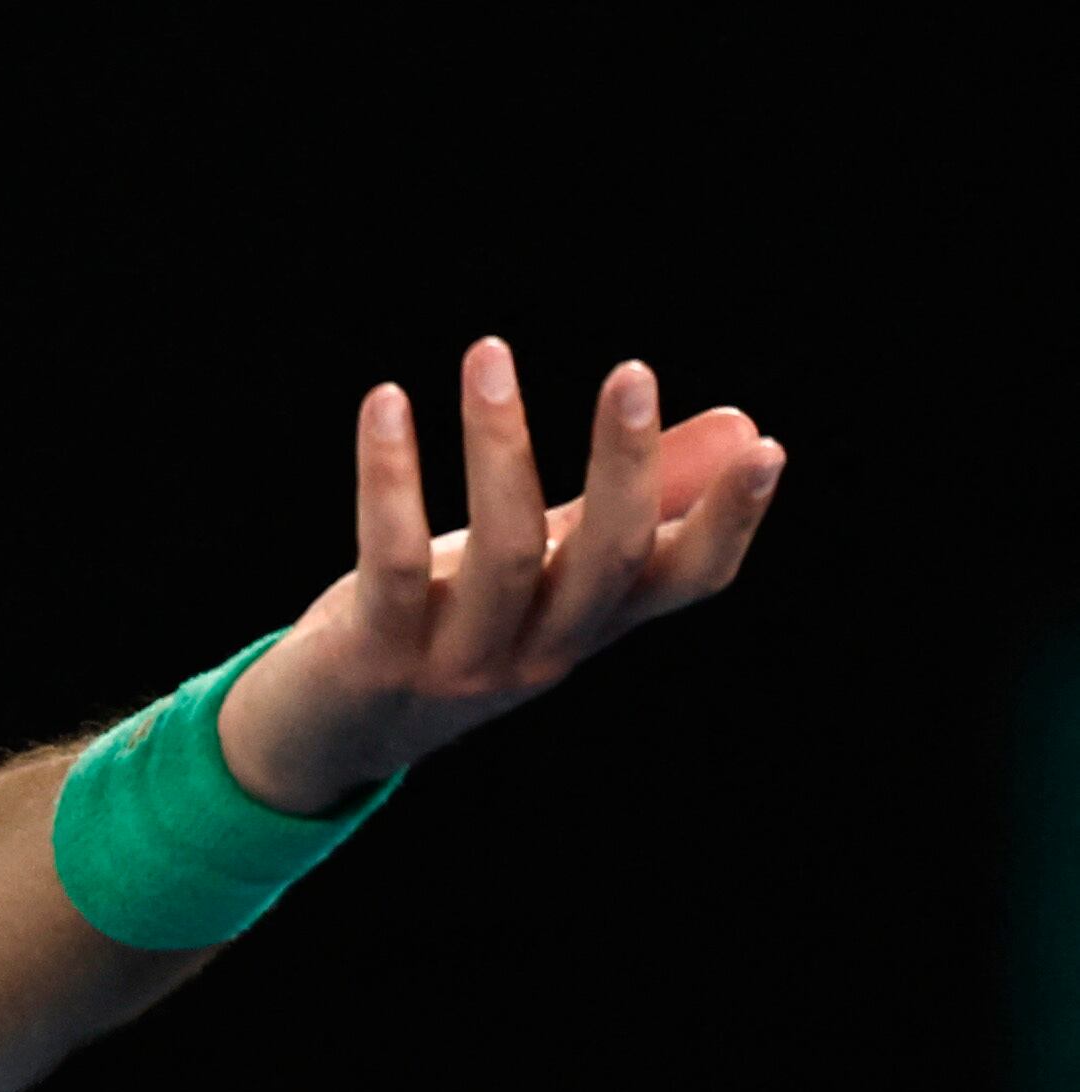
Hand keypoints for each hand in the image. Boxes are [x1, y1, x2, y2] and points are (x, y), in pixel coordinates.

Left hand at [218, 339, 785, 816]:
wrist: (322, 738)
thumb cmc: (445, 628)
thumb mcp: (543, 568)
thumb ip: (621, 504)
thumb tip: (738, 423)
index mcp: (588, 624)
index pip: (685, 582)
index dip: (730, 522)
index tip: (768, 448)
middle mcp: (541, 651)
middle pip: (606, 561)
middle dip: (626, 468)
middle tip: (633, 372)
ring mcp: (461, 660)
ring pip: (506, 552)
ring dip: (500, 446)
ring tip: (489, 353)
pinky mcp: (378, 655)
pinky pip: (395, 559)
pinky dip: (391, 478)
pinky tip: (386, 401)